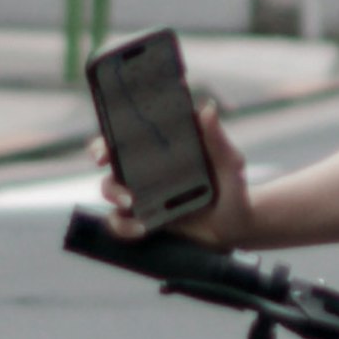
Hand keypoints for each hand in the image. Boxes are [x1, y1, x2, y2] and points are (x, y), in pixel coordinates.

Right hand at [98, 98, 251, 253]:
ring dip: (114, 196)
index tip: (106, 140)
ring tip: (132, 205)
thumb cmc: (232, 186)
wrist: (237, 225)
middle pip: (111, 158)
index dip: (111, 132)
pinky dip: (124, 227)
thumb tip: (207, 108)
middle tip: (107, 163)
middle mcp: (146, 168)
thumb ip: (217, 140)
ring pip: (110, 191)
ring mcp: (142, 195)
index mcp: (164, 148)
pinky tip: (142, 229)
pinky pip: (120, 223)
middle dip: (101, 156)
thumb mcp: (229, 163)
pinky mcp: (142, 220)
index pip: (130, 133)